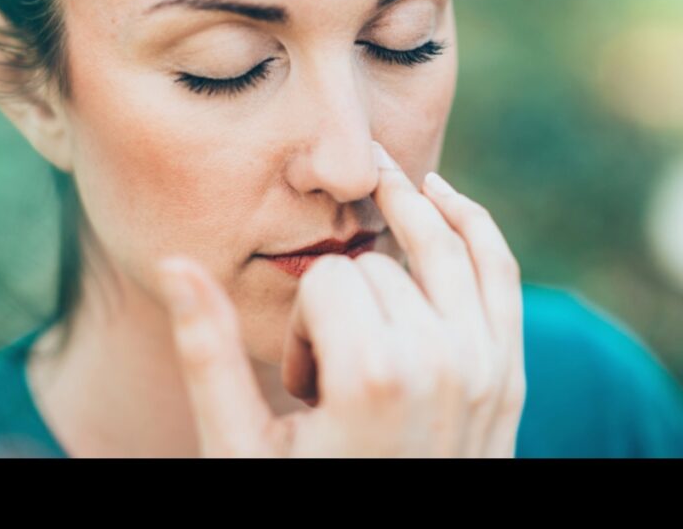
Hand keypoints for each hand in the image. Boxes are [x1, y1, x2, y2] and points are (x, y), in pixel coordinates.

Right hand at [154, 140, 526, 456]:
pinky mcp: (507, 373)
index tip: (303, 386)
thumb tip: (176, 263)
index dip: (300, 325)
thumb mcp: (241, 447)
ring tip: (378, 185)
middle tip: (332, 374)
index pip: (325, 282)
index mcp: (373, 379)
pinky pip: (500, 270)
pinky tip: (441, 195)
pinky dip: (474, 222)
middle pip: (375, 267)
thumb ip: (208, 353)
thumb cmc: (304, 499)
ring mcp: (484, 367)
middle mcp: (440, 363)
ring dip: (405, 214)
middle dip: (342, 305)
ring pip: (443, 244)